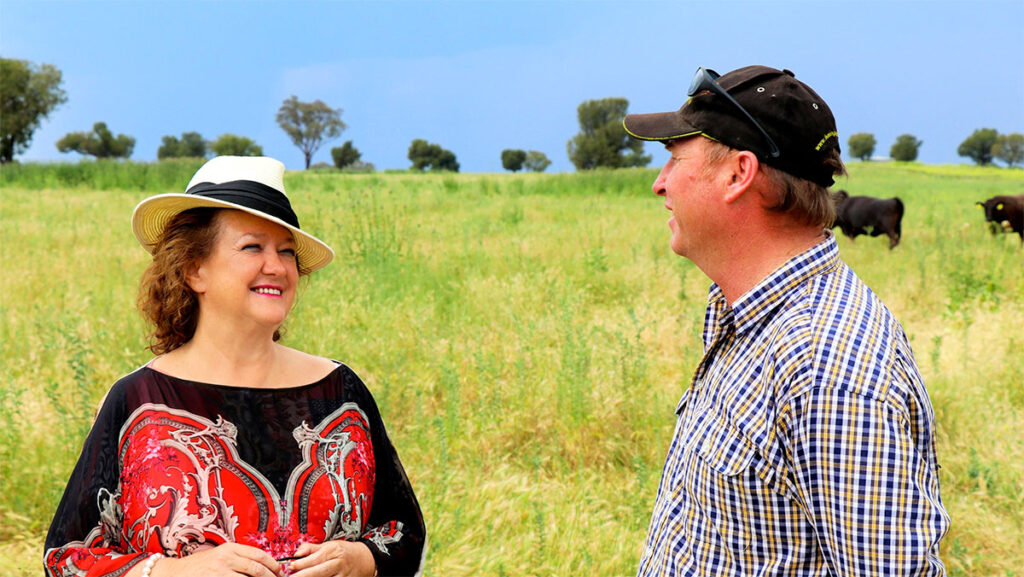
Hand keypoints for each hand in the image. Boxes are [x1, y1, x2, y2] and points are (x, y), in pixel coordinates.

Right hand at [151, 543, 282, 576]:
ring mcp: (220, 572)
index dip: (274, 565)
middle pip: (258, 569)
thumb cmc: (198, 566)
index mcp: (230, 548)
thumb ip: (239, 558)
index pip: (260, 555)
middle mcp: (226, 558)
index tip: (281, 572)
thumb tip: (262, 567)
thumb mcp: (220, 555)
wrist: (174, 573)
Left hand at [285, 540, 375, 576]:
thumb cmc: (345, 552)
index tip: (291, 565)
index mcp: (334, 551)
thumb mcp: (330, 545)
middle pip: (319, 571)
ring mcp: (343, 575)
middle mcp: (339, 563)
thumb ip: (312, 549)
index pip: (315, 558)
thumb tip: (297, 552)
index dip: (301, 563)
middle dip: (304, 575)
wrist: (366, 559)